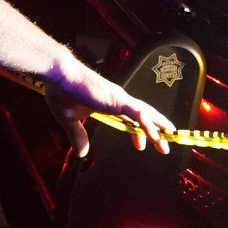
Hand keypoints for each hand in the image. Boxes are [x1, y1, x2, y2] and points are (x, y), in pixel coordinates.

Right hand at [44, 59, 174, 157]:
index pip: (131, 119)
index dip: (139, 131)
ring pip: (146, 115)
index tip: (142, 145)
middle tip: (166, 145)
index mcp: (109, 104)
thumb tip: (82, 153)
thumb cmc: (62, 91)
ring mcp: (119, 99)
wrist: (58, 74)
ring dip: (158, 128)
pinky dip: (148, 125)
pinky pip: (138, 114)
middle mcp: (118, 100)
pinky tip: (155, 135)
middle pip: (143, 117)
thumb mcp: (70, 120)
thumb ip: (78, 136)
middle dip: (156, 131)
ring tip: (169, 140)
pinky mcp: (117, 100)